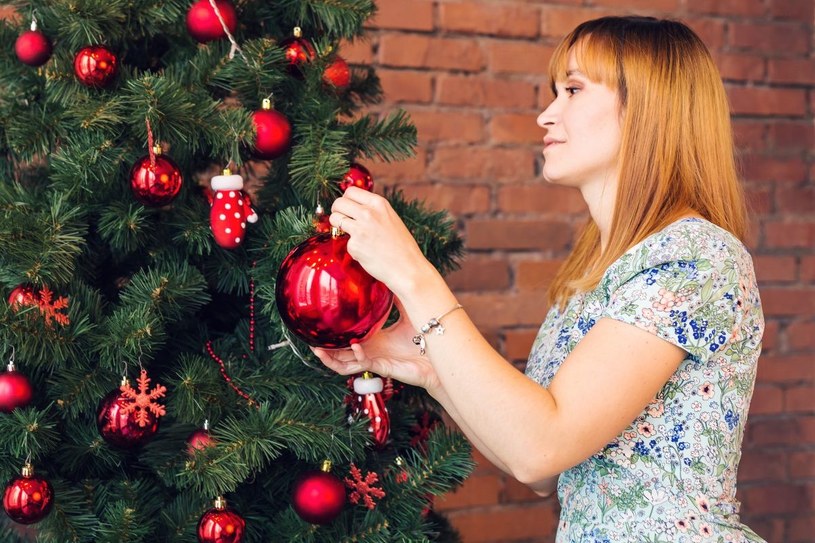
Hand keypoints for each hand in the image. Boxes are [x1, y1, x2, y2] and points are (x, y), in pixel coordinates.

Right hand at [311, 299, 441, 392]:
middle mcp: (371, 350)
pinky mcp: (381, 366)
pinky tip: (355, 345)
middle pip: (341, 352)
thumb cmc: (426, 333)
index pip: (349, 336)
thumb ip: (395, 293)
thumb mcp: (407, 308)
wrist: (440, 352)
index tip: (322, 321)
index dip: (335, 333)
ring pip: (345, 364)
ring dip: (330, 358)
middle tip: (309, 339)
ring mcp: (374, 360)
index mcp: (374, 337)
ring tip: (317, 349)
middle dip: (325, 348)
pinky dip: (355, 356)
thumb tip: (387, 273)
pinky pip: (362, 363)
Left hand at [329, 187, 432, 296]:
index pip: (350, 191)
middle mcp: (367, 212)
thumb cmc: (402, 246)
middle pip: (339, 202)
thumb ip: (373, 211)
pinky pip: (344, 242)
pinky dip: (353, 248)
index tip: (347, 208)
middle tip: (341, 220)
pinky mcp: (354, 245)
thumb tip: (353, 207)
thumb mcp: (390, 219)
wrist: (408, 269)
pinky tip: (366, 253)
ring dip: (338, 226)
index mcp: (378, 203)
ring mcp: (359, 228)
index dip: (346, 200)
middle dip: (337, 211)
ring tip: (352, 235)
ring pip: (335, 219)